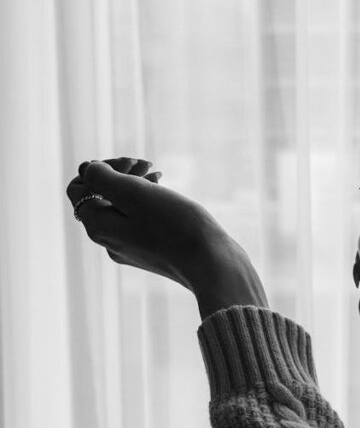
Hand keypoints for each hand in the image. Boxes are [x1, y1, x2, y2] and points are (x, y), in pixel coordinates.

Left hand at [66, 156, 260, 295]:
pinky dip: (147, 201)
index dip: (102, 167)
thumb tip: (88, 170)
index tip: (134, 164)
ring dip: (134, 184)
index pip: (79, 187)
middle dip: (119, 173)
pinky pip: (137, 219)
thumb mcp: (135, 193)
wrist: (212, 263)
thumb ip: (103, 178)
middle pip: (97, 196)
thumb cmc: (176, 226)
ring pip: (119, 206)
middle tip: (148, 165)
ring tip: (158, 175)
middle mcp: (108, 240)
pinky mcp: (150, 251)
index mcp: (99, 226)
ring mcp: (129, 248)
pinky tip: (165, 194)